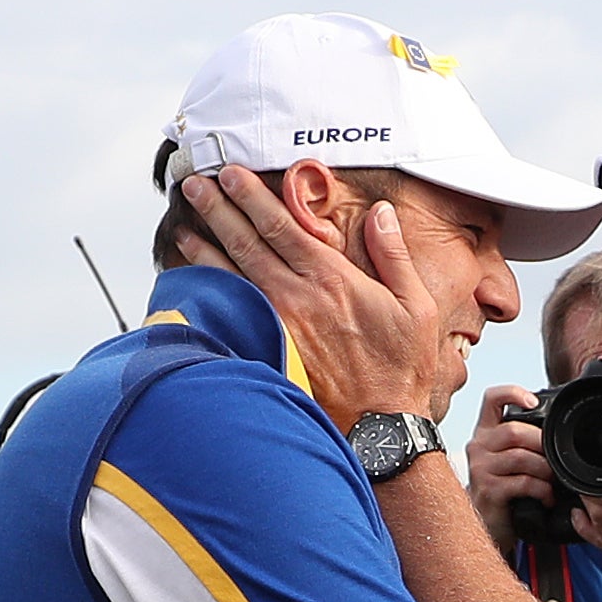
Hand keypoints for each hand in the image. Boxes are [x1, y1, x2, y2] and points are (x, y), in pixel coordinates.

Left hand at [176, 165, 438, 431]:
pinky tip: (194, 286)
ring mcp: (277, 326)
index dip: (252, 196)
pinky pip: (229, 316)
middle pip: (246, 242)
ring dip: (204, 249)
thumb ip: (393, 255)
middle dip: (218, 209)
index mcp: (332, 279)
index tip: (232, 175)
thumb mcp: (417, 305)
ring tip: (185, 228)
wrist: (380, 426)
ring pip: (230, 277)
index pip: (281, 225)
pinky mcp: (268, 352)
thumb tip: (381, 213)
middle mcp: (297, 297)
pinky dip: (208, 296)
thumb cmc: (401, 368)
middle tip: (195, 186)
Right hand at [464, 385, 555, 554]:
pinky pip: (523, 482)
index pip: (491, 399)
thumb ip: (522, 441)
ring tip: (553, 481)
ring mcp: (481, 468)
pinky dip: (542, 490)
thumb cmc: (503, 490)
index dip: (512, 393)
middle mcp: (478, 446)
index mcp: (486, 433)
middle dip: (542, 443)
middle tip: (555, 460)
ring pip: (521, 456)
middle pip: (513, 430)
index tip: (533, 403)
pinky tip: (547, 498)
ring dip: (545, 469)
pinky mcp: (488, 490)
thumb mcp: (508, 459)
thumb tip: (555, 430)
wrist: (488, 524)